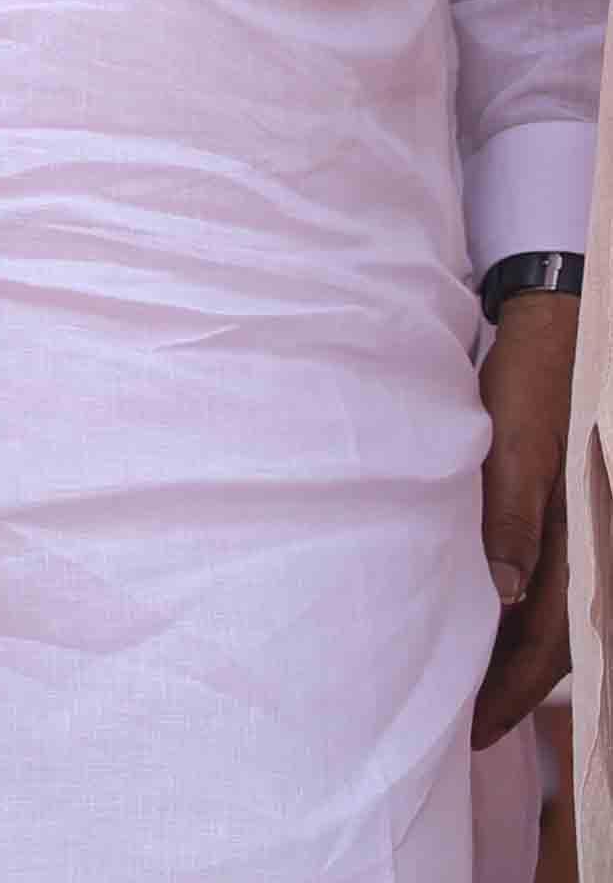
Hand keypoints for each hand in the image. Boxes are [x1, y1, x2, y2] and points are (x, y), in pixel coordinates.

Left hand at [472, 288, 574, 745]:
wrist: (551, 323)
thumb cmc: (528, 380)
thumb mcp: (514, 443)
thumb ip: (512, 515)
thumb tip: (508, 593)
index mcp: (584, 536)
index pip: (554, 638)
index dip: (513, 690)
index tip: (475, 731)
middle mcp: (591, 542)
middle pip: (558, 640)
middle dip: (512, 687)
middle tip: (464, 730)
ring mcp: (582, 529)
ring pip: (556, 615)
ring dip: (517, 655)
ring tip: (468, 689)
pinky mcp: (566, 513)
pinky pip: (552, 581)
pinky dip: (522, 615)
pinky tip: (490, 622)